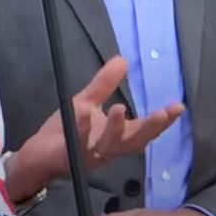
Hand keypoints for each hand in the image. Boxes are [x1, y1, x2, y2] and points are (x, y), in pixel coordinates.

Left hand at [7, 56, 182, 199]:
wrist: (38, 153)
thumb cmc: (65, 130)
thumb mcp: (87, 102)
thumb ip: (104, 84)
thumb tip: (122, 60)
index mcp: (116, 137)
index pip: (143, 129)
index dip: (162, 121)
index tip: (178, 107)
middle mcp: (108, 149)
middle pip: (134, 141)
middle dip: (150, 128)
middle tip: (162, 114)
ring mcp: (90, 154)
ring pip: (109, 146)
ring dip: (115, 128)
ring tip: (119, 109)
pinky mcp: (70, 156)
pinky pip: (77, 141)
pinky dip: (81, 127)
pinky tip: (84, 112)